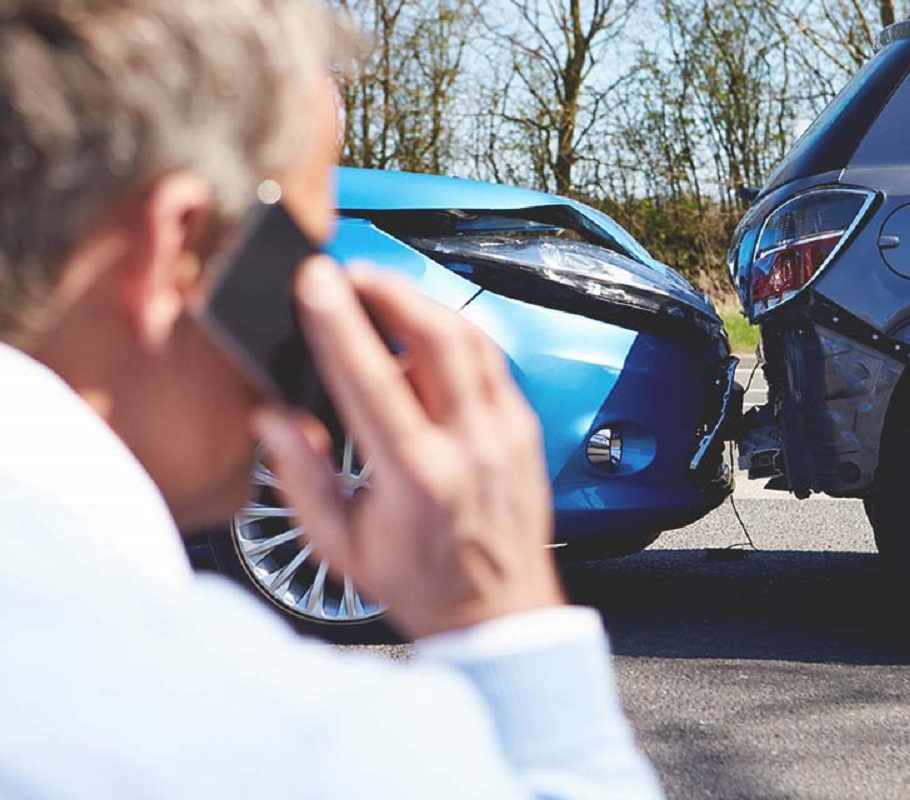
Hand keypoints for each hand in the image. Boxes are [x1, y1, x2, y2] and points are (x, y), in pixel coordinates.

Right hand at [254, 257, 563, 638]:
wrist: (500, 615)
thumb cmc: (421, 585)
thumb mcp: (341, 547)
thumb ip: (301, 478)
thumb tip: (271, 417)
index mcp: (417, 478)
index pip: (373, 379)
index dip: (339, 322)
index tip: (315, 281)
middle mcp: (470, 447)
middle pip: (437, 337)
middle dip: (389, 289)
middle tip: (350, 273)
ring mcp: (506, 434)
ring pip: (471, 339)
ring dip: (423, 304)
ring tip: (382, 293)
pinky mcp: (525, 429)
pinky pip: (491, 361)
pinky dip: (454, 335)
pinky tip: (424, 335)